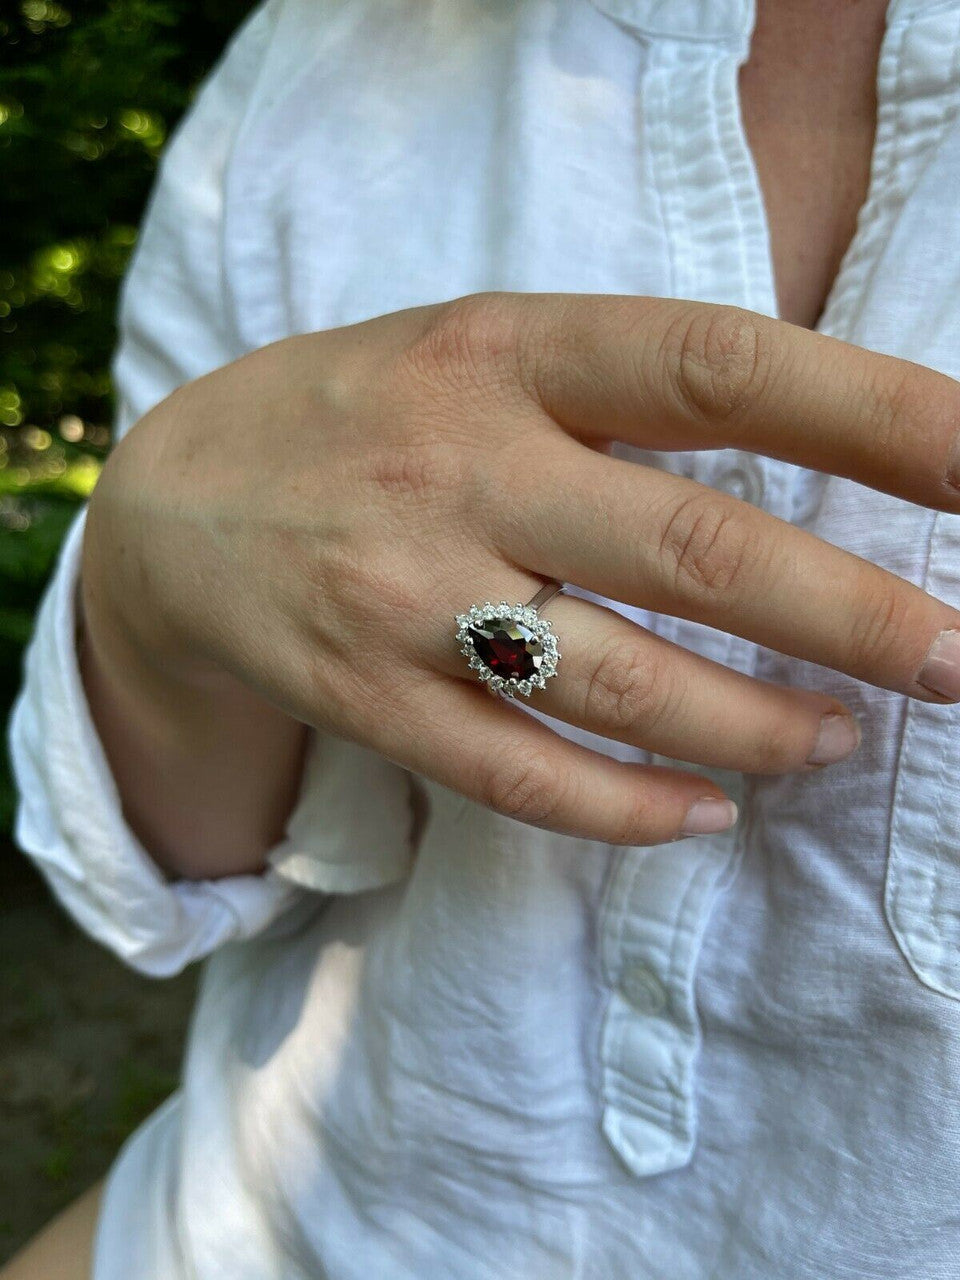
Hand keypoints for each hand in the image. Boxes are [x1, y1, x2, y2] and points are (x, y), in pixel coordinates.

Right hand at [82, 293, 959, 851]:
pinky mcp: (368, 698)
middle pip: (694, 551)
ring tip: (838, 739)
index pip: (717, 368)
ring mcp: (405, 595)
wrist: (171, 509)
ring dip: (757, 727)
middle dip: (853, 615)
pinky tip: (706, 810)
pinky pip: (521, 777)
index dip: (870, 415)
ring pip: (620, 685)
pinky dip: (631, 808)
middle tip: (955, 660)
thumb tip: (810, 466)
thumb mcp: (476, 346)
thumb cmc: (361, 414)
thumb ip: (613, 388)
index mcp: (502, 350)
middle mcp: (459, 468)